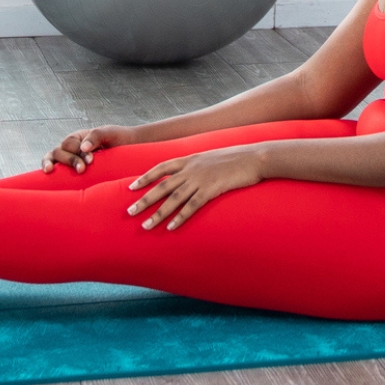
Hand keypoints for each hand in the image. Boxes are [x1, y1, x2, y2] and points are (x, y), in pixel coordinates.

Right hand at [42, 124, 138, 172]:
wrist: (130, 148)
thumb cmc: (119, 138)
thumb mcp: (109, 133)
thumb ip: (96, 136)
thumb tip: (83, 148)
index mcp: (78, 137)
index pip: (69, 143)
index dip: (77, 152)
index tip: (91, 161)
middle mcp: (71, 148)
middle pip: (59, 151)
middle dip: (69, 161)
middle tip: (82, 169)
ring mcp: (70, 159)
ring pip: (53, 158)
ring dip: (53, 164)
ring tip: (51, 171)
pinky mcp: (72, 171)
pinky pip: (57, 171)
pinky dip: (50, 171)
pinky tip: (48, 176)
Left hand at [125, 147, 264, 230]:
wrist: (255, 158)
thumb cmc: (236, 158)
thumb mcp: (212, 157)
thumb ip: (198, 165)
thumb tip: (190, 174)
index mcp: (190, 159)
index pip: (160, 168)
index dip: (144, 178)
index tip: (130, 187)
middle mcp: (191, 169)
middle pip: (161, 186)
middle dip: (144, 200)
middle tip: (129, 212)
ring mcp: (200, 179)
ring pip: (173, 199)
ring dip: (158, 214)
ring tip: (145, 226)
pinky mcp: (212, 190)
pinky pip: (192, 206)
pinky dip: (180, 218)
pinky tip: (171, 227)